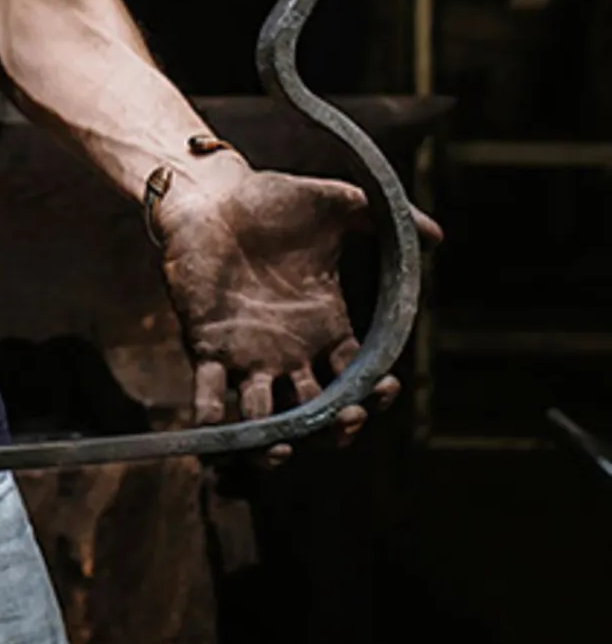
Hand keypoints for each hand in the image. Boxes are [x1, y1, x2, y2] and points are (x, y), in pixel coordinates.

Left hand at [153, 164, 441, 463]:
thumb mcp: (334, 205)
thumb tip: (437, 235)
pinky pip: (208, 395)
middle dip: (335, 428)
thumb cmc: (270, 200)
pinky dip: (211, 421)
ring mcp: (247, 354)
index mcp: (325, 327)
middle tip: (347, 417)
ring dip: (273, 446)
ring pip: (265, 420)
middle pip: (319, 413)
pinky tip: (218, 430)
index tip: (387, 386)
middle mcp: (289, 351)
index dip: (376, 395)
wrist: (210, 194)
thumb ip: (382, 219)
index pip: (358, 379)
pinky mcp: (207, 346)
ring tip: (281, 449)